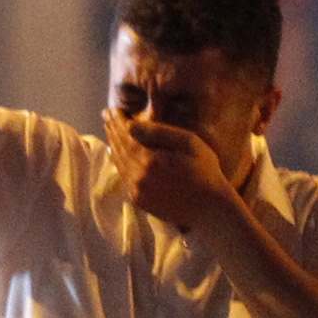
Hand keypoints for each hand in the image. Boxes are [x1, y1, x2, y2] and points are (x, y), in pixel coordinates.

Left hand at [105, 111, 239, 235]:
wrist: (210, 208)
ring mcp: (137, 191)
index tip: (112, 109)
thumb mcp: (188, 142)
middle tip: (107, 116)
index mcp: (149, 159)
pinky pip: (123, 177)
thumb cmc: (205, 170)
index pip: (126, 135)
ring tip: (110, 131)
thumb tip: (130, 126)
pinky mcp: (139, 201)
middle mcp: (138, 176)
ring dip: (113, 145)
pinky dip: (118, 162)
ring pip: (119, 163)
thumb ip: (159, 132)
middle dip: (112, 130)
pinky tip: (117, 154)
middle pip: (119, 148)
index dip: (118, 121)